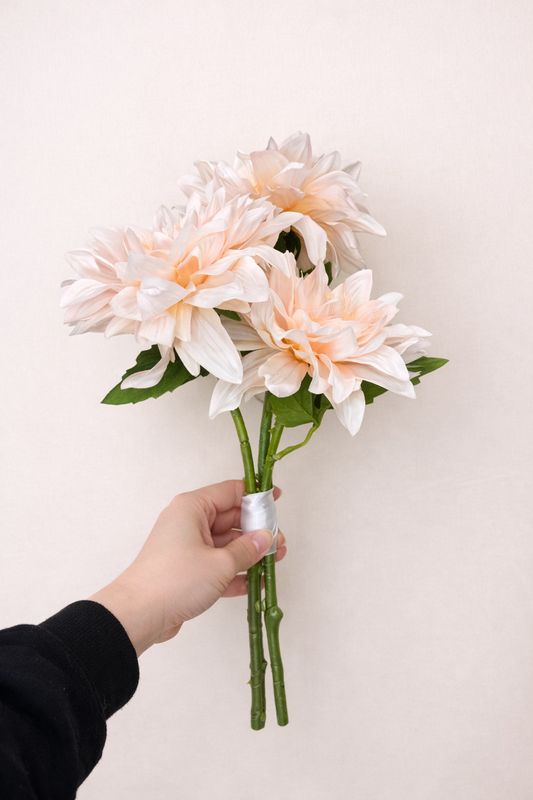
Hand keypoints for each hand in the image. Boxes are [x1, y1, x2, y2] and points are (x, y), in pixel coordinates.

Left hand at [88, 480, 285, 656]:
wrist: (139, 615)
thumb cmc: (174, 580)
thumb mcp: (220, 563)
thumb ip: (247, 549)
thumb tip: (265, 538)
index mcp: (192, 508)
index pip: (230, 492)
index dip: (255, 495)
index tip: (276, 499)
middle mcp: (188, 523)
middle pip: (230, 519)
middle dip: (256, 530)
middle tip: (279, 541)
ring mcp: (186, 547)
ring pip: (225, 544)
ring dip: (249, 553)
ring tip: (273, 561)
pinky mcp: (186, 571)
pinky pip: (216, 565)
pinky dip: (234, 573)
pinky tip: (255, 582)